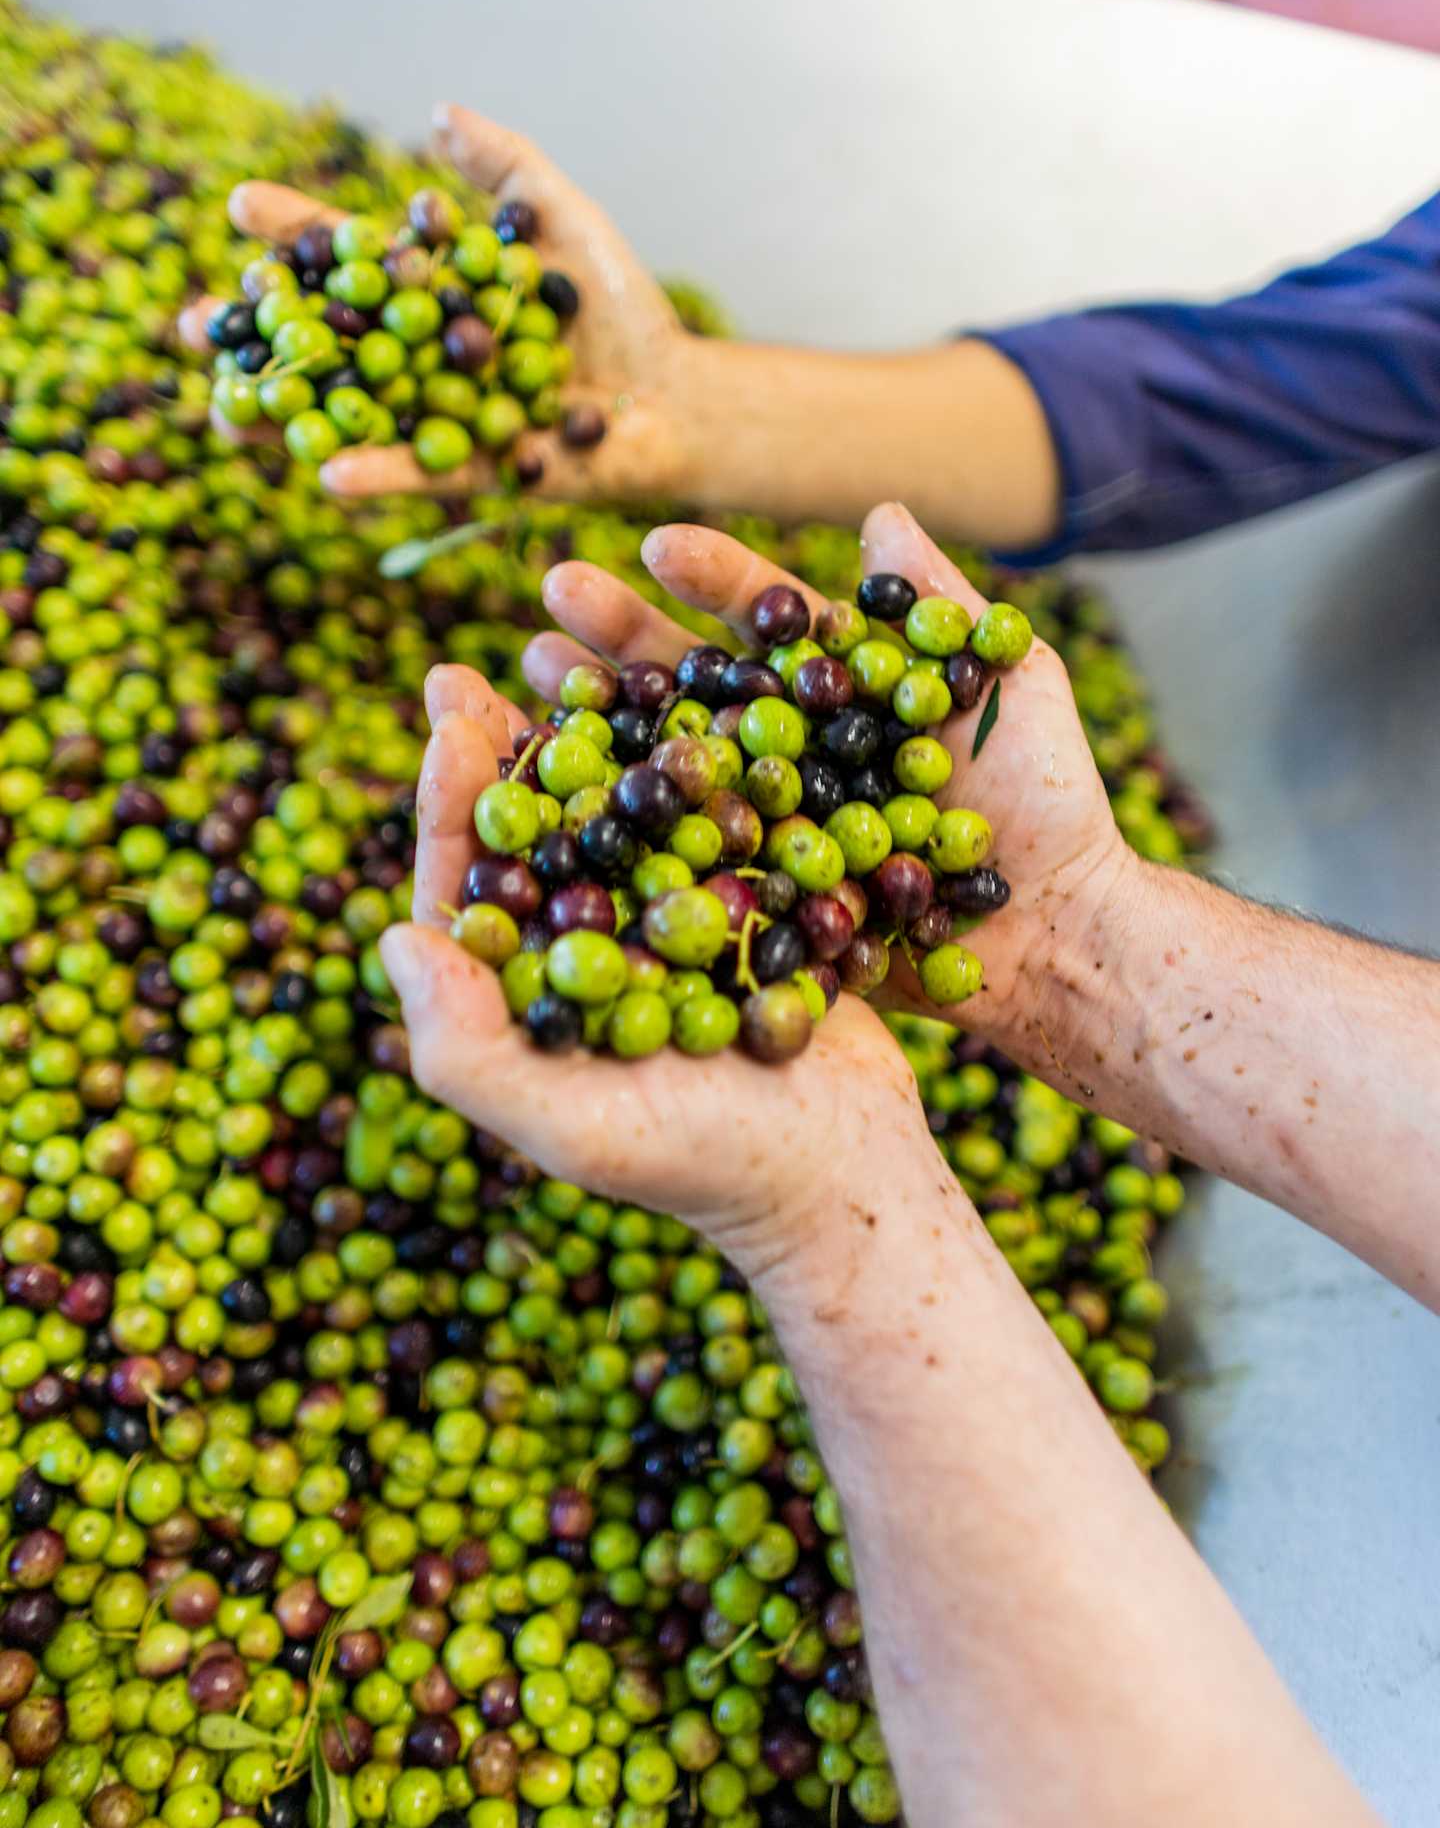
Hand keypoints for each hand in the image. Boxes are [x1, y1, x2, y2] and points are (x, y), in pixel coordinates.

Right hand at [177, 103, 700, 503]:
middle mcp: (420, 358)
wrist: (677, 394)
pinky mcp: (473, 473)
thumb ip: (504, 166)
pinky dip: (375, 473)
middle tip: (193, 322)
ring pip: (348, 416)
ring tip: (229, 408)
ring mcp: (439, 418)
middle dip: (258, 336)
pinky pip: (418, 473)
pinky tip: (328, 472)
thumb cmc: (621, 310)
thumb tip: (438, 110)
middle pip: (324, 343)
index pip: (347, 260)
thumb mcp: (562, 221)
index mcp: (430, 295)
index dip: (296, 236)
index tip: (243, 204)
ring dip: (286, 417)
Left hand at [380, 665, 937, 1315]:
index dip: (449, 807)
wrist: (849, 1170)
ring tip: (557, 658)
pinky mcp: (744, 903)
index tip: (449, 727)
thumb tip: (392, 937)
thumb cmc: (702, 1164)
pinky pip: (706, 816)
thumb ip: (469, 1049)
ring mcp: (664, 922)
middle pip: (527, 836)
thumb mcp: (572, 1125)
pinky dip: (687, 755)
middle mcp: (586, 951)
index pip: (468, 891)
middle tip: (463, 671)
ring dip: (582, 737)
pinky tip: (678, 690)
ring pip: (612, 812)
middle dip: (492, 752)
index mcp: (528, 997)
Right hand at [522, 502, 1134, 1051]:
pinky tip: (551, 799)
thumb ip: (944, 604)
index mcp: (841, 692)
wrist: (1059, 938)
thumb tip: (880, 510)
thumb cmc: (1048, 807)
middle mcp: (790, 753)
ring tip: (525, 676)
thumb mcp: (1014, 684)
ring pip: (668, 762)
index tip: (659, 543)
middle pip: (694, 681)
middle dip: (621, 633)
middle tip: (553, 589)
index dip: (715, 577)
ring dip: (595, 716)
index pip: (766, 619)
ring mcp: (765, 825)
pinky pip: (677, 859)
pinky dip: (614, 831)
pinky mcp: (755, 897)